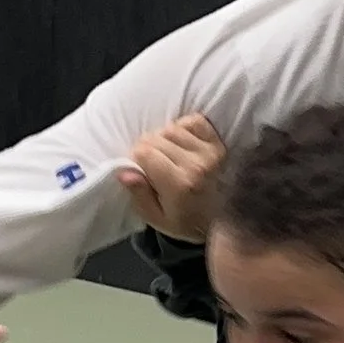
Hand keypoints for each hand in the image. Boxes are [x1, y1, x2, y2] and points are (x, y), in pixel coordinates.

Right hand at [115, 111, 226, 241]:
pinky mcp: (219, 144)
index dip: (135, 158)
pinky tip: (180, 143)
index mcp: (180, 185)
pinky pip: (194, 121)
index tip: (139, 169)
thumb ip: (139, 194)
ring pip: (172, 129)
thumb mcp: (156, 217)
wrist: (220, 221)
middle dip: (146, 148)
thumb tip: (124, 172)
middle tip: (151, 164)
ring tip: (165, 154)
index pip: (144, 153)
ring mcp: (210, 152)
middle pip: (155, 138)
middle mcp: (196, 165)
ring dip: (163, 138)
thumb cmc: (183, 220)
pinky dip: (183, 128)